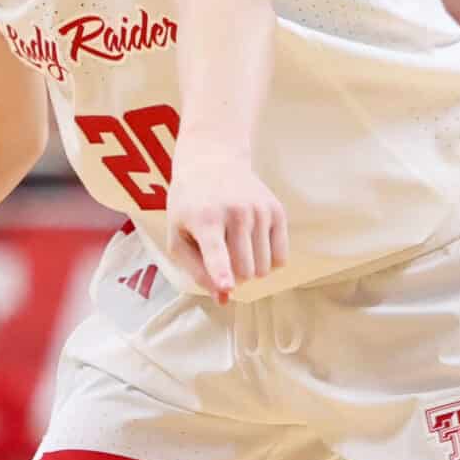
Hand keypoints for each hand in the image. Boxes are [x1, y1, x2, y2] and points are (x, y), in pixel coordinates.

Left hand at [163, 150, 288, 302]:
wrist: (213, 161)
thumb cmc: (189, 206)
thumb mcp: (179, 236)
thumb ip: (196, 270)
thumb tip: (224, 298)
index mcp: (204, 218)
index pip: (215, 251)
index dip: (221, 272)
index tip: (227, 285)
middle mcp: (236, 212)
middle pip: (244, 270)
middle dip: (233, 277)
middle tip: (221, 258)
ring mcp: (260, 210)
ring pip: (264, 268)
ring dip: (250, 270)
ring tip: (235, 249)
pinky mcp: (277, 210)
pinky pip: (281, 258)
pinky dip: (268, 262)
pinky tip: (253, 246)